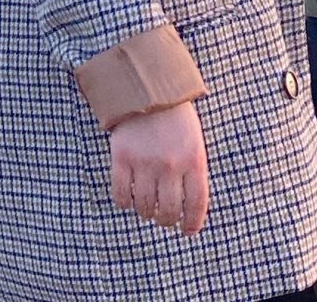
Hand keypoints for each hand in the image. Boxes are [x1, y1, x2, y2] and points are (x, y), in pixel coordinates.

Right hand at [108, 100, 208, 234]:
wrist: (145, 86)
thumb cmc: (173, 115)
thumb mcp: (193, 140)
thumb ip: (192, 170)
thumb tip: (186, 207)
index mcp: (193, 160)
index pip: (196, 205)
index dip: (192, 223)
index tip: (187, 230)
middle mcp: (170, 164)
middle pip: (168, 210)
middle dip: (166, 220)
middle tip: (163, 218)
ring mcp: (145, 161)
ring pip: (144, 206)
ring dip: (145, 212)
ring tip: (145, 207)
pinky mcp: (122, 156)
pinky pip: (121, 193)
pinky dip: (123, 202)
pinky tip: (126, 200)